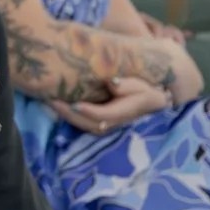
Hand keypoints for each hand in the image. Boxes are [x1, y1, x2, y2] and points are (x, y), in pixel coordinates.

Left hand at [50, 73, 167, 133]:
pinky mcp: (106, 123)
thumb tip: (112, 83)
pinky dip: (74, 118)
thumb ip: (129, 84)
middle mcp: (119, 122)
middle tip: (53, 102)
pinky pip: (88, 124)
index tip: (75, 104)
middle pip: (93, 125)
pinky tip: (60, 107)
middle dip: (71, 116)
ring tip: (51, 103)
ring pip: (88, 128)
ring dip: (69, 118)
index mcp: (129, 111)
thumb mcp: (143, 81)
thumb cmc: (148, 85)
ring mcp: (113, 125)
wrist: (158, 96)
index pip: (107, 115)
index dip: (91, 112)